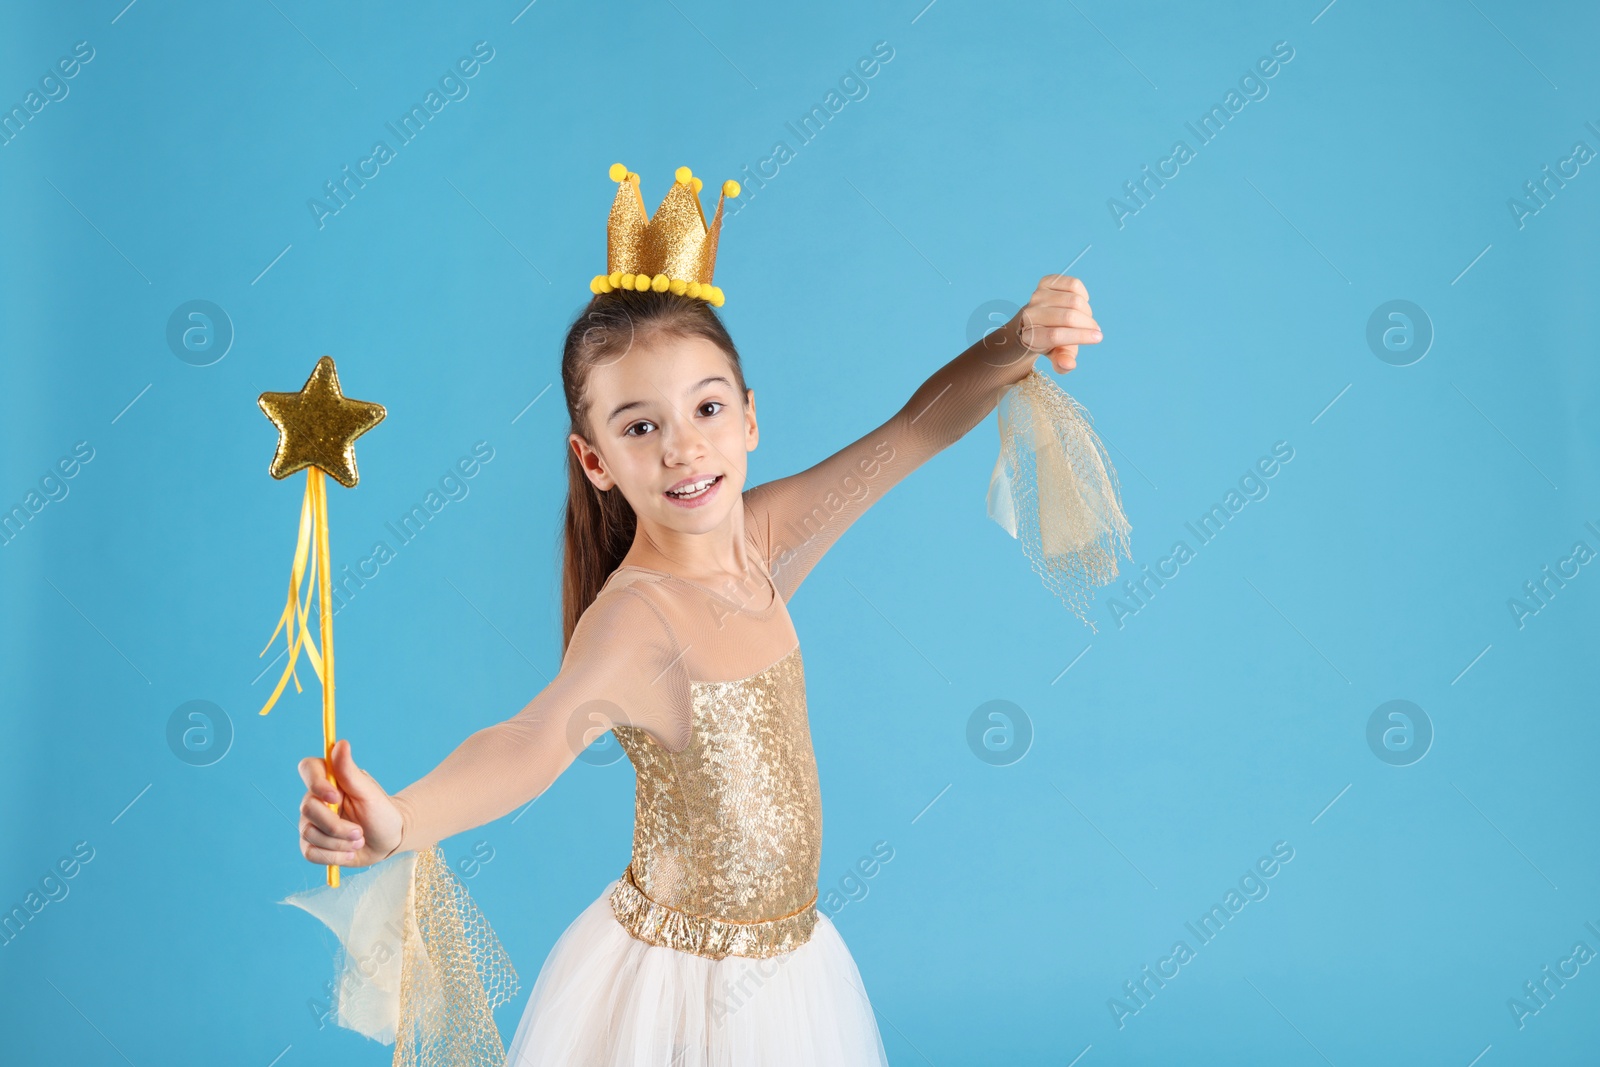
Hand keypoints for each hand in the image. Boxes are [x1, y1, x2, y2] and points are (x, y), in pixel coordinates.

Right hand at [297, 738, 403, 866]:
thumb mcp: (368, 792)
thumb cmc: (381, 812)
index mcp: (329, 779)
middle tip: (359, 832)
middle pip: (308, 809)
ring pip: (310, 834)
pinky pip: (311, 852)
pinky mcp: (312, 844)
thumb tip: (340, 743)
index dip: (316, 783)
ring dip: (339, 843)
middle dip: (336, 826)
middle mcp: (315, 799)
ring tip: (359, 840)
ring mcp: (311, 822)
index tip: (336, 797)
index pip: (307, 768)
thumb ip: (349, 771)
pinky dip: (333, 857)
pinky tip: (349, 853)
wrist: (388, 840)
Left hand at [999, 273, 1102, 373]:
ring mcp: (1037, 296)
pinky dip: (1083, 295)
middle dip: (1088, 324)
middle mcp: (1030, 314)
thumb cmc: (1051, 342)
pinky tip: (1080, 304)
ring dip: (1087, 312)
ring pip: (1074, 300)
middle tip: (1095, 331)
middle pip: (1068, 317)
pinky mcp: (1045, 282)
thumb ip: (1063, 362)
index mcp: (1030, 336)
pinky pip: (1073, 284)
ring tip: (1085, 319)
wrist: (1036, 321)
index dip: (1080, 336)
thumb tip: (1069, 364)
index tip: (1098, 338)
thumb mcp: (1057, 355)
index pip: (1056, 336)